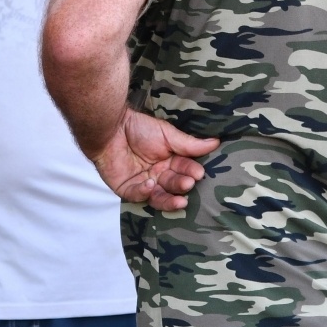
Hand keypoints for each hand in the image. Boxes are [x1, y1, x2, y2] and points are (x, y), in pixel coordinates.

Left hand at [90, 109, 218, 210]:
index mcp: (169, 161)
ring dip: (169, 199)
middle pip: (173, 185)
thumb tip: (216, 143)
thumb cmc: (138, 127)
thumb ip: (189, 144)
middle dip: (182, 185)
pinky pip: (138, 196)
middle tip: (189, 184)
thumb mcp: (167, 134)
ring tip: (180, 200)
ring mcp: (143, 183)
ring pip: (159, 197)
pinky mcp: (127, 189)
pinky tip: (150, 184)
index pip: (184, 169)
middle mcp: (158, 175)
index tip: (199, 173)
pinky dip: (145, 192)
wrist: (110, 126)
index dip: (191, 172)